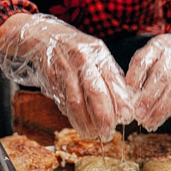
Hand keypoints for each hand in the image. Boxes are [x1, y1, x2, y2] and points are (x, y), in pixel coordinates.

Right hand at [0, 13, 133, 140]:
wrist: (42, 35)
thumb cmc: (76, 48)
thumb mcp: (97, 54)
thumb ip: (110, 75)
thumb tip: (125, 101)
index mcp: (98, 53)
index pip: (112, 79)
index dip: (120, 100)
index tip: (127, 117)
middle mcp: (82, 60)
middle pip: (94, 91)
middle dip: (103, 115)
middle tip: (109, 132)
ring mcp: (65, 71)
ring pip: (76, 101)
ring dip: (85, 121)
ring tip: (93, 135)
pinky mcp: (51, 81)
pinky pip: (63, 102)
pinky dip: (72, 117)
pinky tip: (80, 127)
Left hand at [125, 33, 170, 131]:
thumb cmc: (164, 56)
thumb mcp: (149, 56)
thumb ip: (139, 73)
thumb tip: (127, 97)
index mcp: (157, 45)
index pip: (143, 61)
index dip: (134, 79)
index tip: (126, 95)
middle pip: (161, 76)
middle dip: (148, 98)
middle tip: (138, 114)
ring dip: (160, 109)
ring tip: (148, 122)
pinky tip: (160, 118)